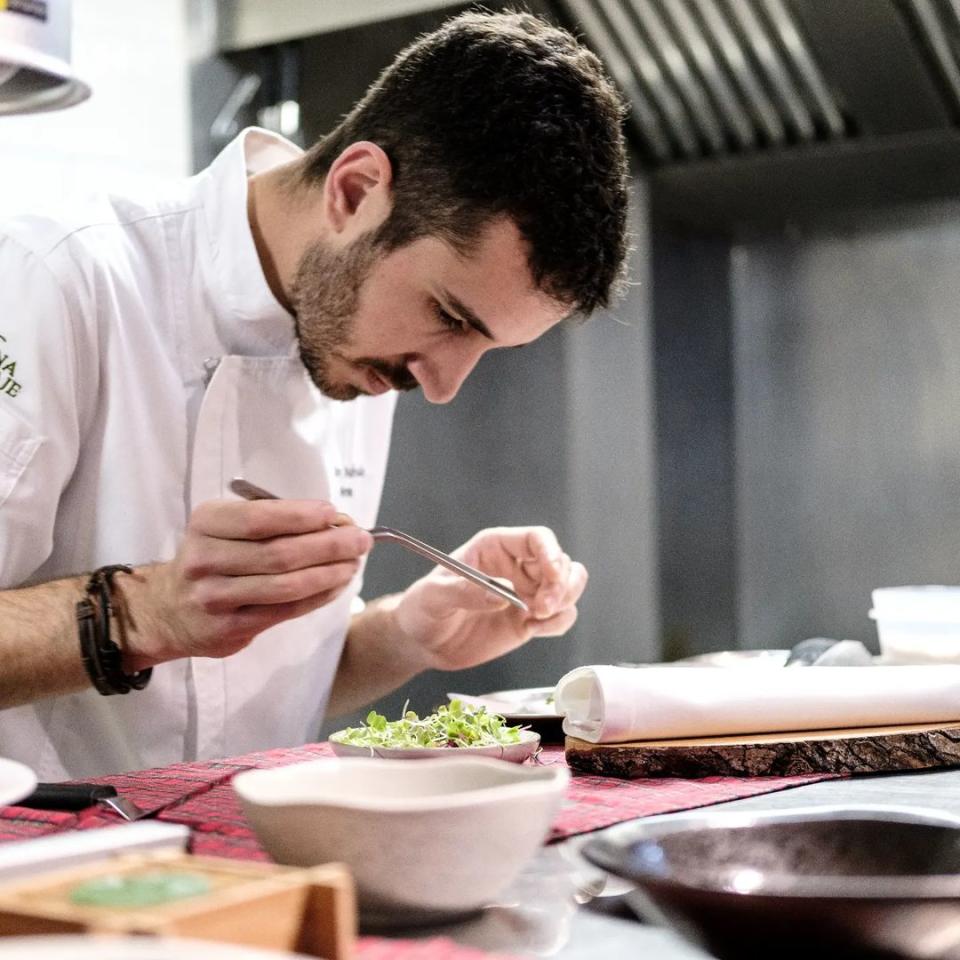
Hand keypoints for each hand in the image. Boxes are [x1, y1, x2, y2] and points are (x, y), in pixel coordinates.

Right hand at [125, 498, 371, 667]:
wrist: (166, 610)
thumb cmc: (212, 558)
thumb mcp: (224, 527)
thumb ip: (273, 522)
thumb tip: (334, 522)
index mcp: (206, 524)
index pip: (260, 518)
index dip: (301, 516)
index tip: (334, 513)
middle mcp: (205, 559)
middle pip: (279, 553)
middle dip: (328, 545)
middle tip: (360, 540)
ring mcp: (215, 598)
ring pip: (286, 586)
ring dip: (329, 573)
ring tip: (354, 563)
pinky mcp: (230, 629)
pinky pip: (285, 611)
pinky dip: (317, 596)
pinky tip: (337, 585)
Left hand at [390, 526, 586, 671]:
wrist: (422, 642)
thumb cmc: (423, 609)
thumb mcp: (433, 596)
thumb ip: (465, 592)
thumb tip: (502, 595)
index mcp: (495, 547)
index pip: (537, 539)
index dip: (551, 553)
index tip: (552, 576)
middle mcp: (516, 566)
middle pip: (561, 562)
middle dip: (562, 584)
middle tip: (542, 607)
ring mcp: (526, 593)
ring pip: (570, 585)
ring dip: (565, 601)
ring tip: (538, 618)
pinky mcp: (530, 619)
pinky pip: (562, 615)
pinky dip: (558, 622)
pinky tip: (534, 630)